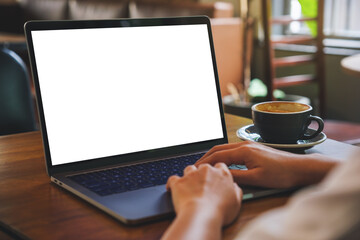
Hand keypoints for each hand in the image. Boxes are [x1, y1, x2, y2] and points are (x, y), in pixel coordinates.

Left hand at [166, 163, 241, 226]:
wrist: (201, 215)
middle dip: (203, 174)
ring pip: (189, 169)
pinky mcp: (178, 182)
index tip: (216, 178)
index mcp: (222, 174)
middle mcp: (206, 171)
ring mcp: (191, 175)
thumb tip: (234, 187)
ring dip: (189, 176)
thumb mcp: (236, 202)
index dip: (217, 172)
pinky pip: (173, 179)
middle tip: (203, 185)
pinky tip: (172, 189)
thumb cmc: (220, 211)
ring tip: (189, 186)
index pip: (220, 166)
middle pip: (204, 167)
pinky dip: (172, 184)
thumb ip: (236, 191)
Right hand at [195, 141, 337, 187]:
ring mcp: (250, 145)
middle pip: (219, 148)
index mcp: (244, 151)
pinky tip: (223, 161)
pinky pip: (233, 149)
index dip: (205, 162)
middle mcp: (245, 145)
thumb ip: (237, 176)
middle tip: (196, 165)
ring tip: (206, 163)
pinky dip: (223, 154)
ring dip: (214, 154)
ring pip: (226, 147)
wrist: (299, 168)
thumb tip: (221, 176)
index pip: (218, 155)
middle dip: (206, 156)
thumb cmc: (281, 174)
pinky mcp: (254, 149)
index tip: (195, 168)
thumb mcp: (256, 178)